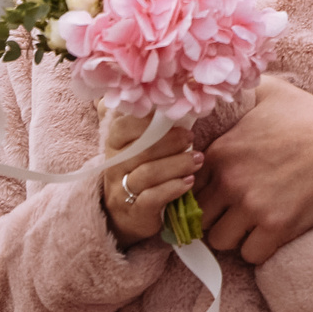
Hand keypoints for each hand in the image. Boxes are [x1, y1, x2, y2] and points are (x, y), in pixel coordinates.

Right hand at [97, 108, 199, 247]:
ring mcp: (120, 190)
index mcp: (115, 145)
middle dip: (170, 142)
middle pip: (141, 150)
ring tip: (198, 160)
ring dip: (177, 164)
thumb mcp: (139, 148)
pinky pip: (151, 198)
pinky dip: (172, 188)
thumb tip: (166, 92)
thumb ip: (147, 124)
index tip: (173, 117)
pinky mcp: (132, 212)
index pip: (122, 127)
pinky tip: (188, 182)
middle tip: (192, 138)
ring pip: (147, 173)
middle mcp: (114, 166)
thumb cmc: (140, 173)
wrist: (129, 218)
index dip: (147, 120)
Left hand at [195, 76, 312, 264]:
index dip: (202, 192)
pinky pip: (251, 254)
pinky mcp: (277, 226)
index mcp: (221, 152)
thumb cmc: (308, 115)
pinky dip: (258, 248)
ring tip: (250, 223)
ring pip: (220, 241)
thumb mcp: (268, 91)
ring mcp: (253, 206)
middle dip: (215, 216)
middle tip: (233, 211)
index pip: (188, 187)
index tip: (217, 193)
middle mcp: (231, 181)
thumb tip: (217, 85)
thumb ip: (237, 91)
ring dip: (234, 235)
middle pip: (200, 218)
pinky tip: (269, 232)